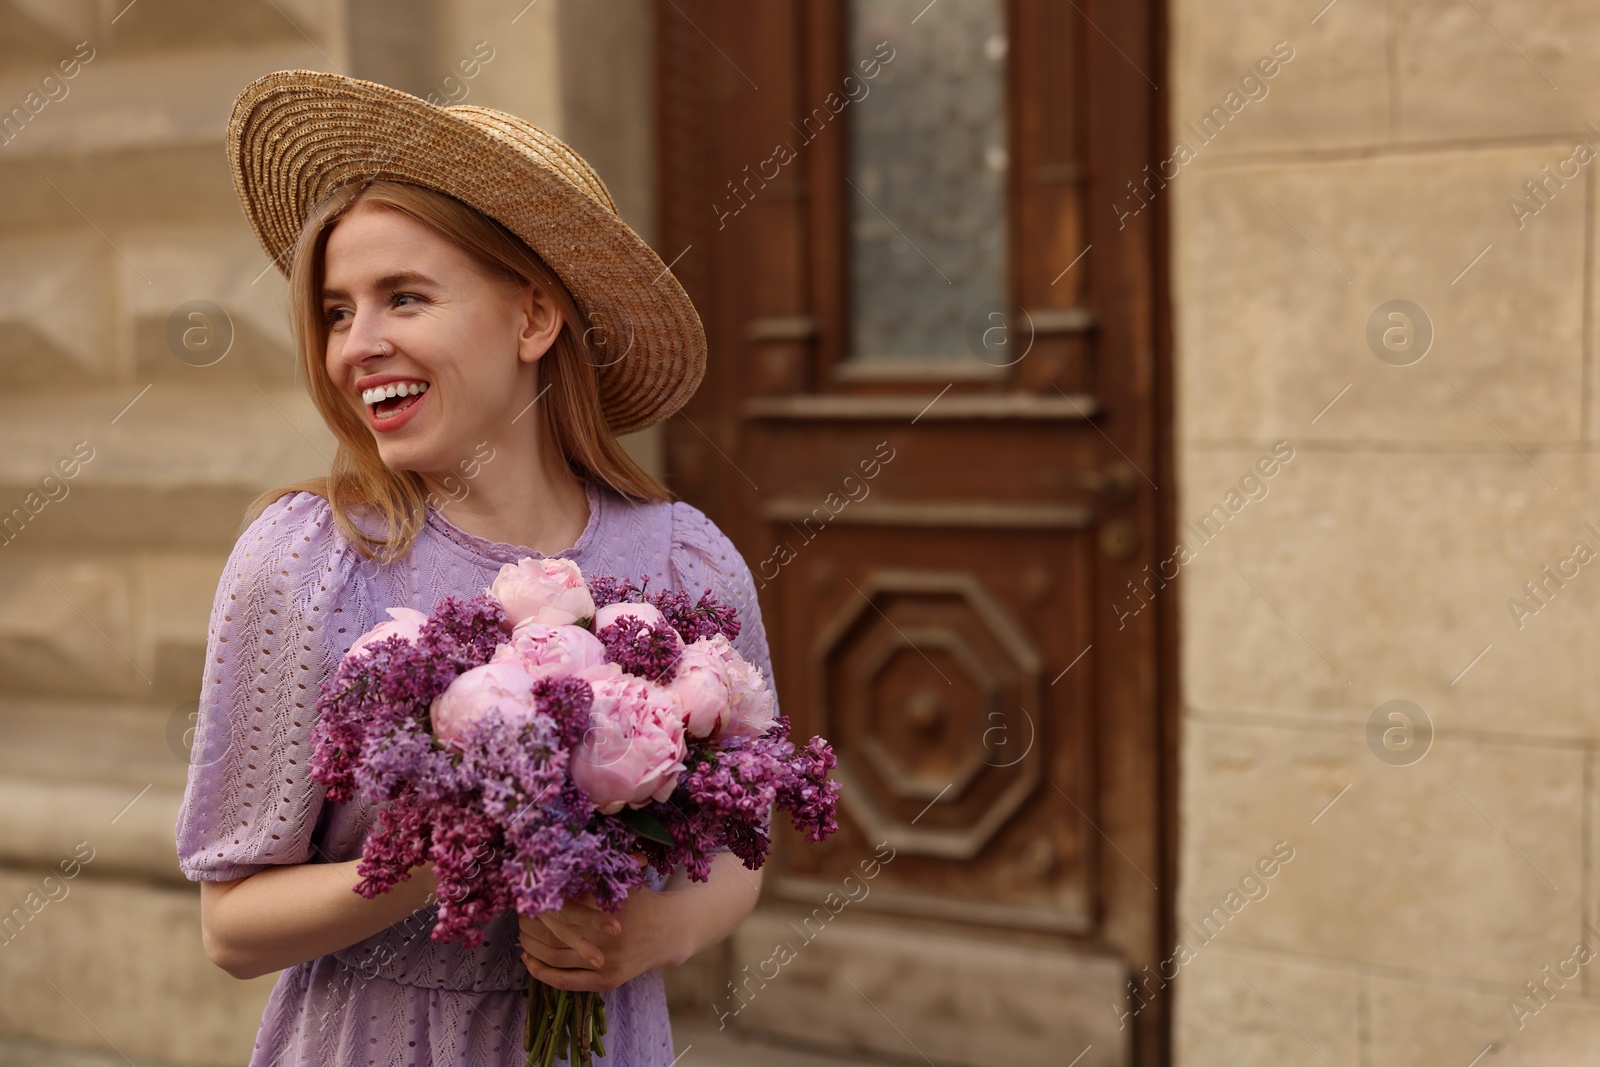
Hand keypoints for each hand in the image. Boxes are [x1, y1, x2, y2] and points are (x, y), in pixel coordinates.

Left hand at [518, 888, 688, 992]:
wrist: (671, 931)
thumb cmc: (640, 900)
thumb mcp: (621, 881)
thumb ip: (593, 874)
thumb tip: (553, 864)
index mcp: (609, 908)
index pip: (562, 907)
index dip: (541, 903)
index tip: (527, 895)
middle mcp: (608, 938)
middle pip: (554, 933)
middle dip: (530, 926)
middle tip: (518, 916)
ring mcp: (608, 963)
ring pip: (555, 958)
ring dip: (532, 949)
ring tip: (520, 938)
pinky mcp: (608, 981)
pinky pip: (566, 982)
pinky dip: (543, 974)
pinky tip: (529, 962)